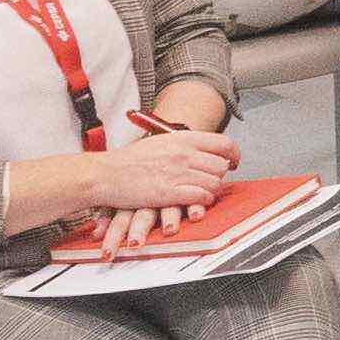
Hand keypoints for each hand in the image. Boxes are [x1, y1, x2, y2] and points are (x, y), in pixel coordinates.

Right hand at [65, 121, 242, 225]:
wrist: (106, 174)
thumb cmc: (129, 161)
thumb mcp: (160, 142)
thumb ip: (183, 146)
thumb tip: (204, 151)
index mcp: (181, 138)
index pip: (223, 143)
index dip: (233, 154)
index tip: (233, 161)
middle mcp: (183, 153)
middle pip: (221, 165)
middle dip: (220, 174)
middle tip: (212, 179)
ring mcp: (178, 173)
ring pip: (215, 182)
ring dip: (212, 189)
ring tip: (203, 191)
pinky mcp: (171, 192)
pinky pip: (202, 196)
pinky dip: (203, 200)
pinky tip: (196, 201)